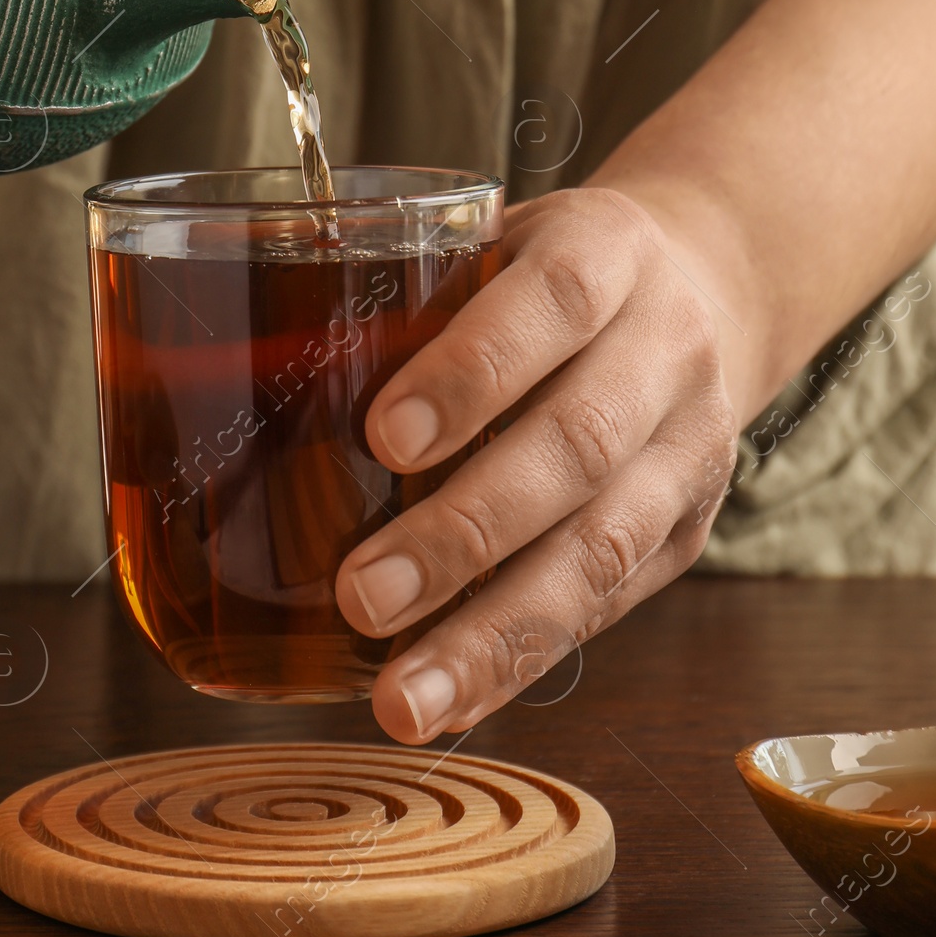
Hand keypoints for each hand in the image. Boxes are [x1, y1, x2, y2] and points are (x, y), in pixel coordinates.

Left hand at [334, 186, 743, 743]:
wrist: (708, 290)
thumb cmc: (548, 270)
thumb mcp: (495, 236)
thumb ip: (405, 290)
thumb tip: (227, 369)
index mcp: (608, 252)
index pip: (553, 301)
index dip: (474, 371)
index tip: (385, 437)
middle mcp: (665, 349)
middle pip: (579, 445)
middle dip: (465, 530)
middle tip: (362, 595)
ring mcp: (690, 448)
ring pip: (602, 550)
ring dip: (495, 634)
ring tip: (402, 698)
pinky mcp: (688, 531)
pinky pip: (608, 605)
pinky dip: (523, 661)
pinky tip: (452, 701)